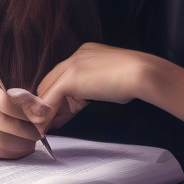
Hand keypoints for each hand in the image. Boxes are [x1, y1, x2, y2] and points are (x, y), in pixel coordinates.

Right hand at [0, 84, 53, 158]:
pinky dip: (17, 152)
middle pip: (11, 125)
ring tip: (34, 139)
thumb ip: (26, 102)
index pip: (9, 102)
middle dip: (32, 130)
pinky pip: (1, 153)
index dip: (30, 107)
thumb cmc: (1, 105)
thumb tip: (47, 113)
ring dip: (26, 143)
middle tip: (42, 131)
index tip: (47, 112)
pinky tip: (24, 147)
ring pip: (6, 142)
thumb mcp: (9, 96)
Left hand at [36, 42, 153, 128]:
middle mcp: (75, 56)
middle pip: (50, 83)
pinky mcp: (69, 79)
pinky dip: (45, 117)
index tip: (58, 114)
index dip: (58, 97)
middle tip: (48, 125)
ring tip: (42, 130)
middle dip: (48, 105)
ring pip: (47, 92)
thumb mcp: (109, 80)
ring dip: (44, 112)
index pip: (63, 76)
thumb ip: (94, 87)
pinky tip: (44, 130)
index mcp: (85, 53)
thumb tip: (81, 103)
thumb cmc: (134, 79)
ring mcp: (71, 66)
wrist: (141, 73)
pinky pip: (49, 101)